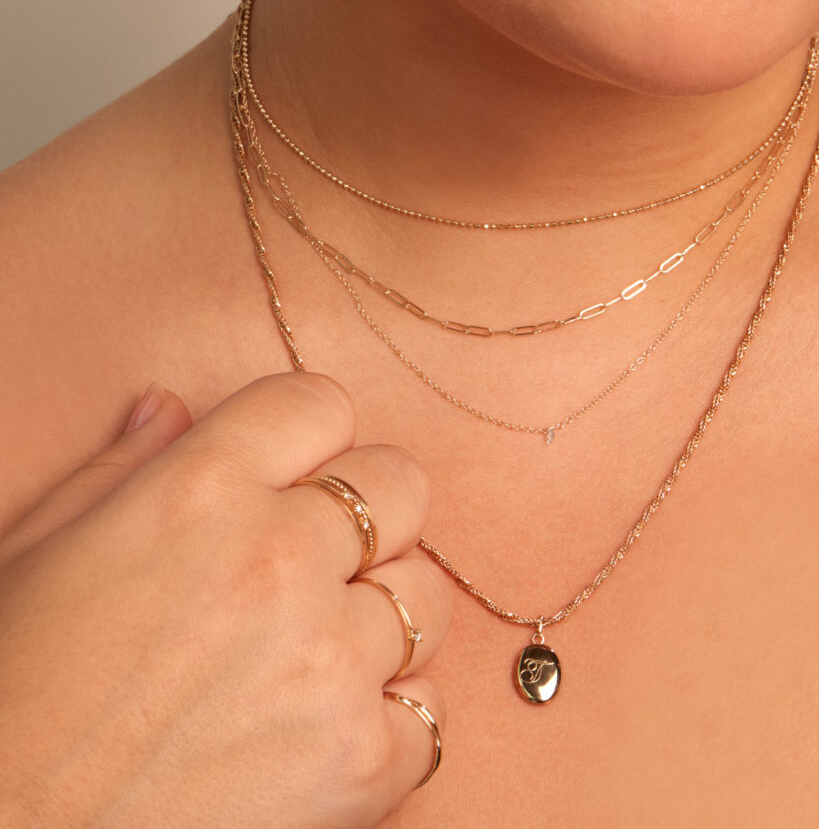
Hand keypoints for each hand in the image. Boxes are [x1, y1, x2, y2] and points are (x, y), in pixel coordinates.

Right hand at [0, 372, 452, 828]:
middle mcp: (278, 559)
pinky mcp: (362, 760)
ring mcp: (329, 661)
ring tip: (318, 649)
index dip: (310, 436)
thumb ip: (122, 467)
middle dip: (370, 515)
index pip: (320, 403)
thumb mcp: (39, 552)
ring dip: (384, 615)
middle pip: (401, 484)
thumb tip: (171, 406)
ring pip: (426, 594)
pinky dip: (393, 716)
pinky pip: (431, 706)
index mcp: (200, 491)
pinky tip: (329, 724)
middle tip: (319, 559)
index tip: (293, 473)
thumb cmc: (13, 696)